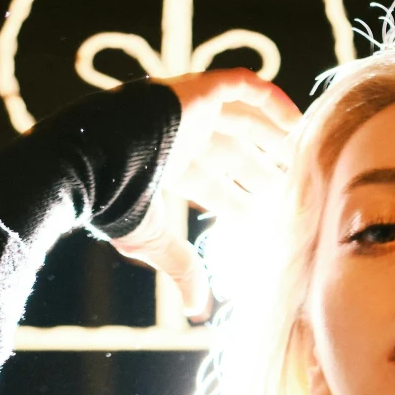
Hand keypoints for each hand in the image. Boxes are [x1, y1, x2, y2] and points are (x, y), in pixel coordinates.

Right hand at [109, 67, 301, 319]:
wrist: (92, 160)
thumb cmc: (113, 200)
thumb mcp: (152, 239)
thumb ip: (181, 267)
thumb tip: (198, 310)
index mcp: (164, 167)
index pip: (211, 185)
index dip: (240, 202)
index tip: (269, 223)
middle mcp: (176, 136)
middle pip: (230, 153)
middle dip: (261, 173)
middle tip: (293, 193)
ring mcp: (186, 110)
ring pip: (240, 119)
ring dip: (272, 138)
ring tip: (301, 157)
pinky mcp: (196, 89)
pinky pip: (240, 84)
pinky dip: (271, 99)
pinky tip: (297, 123)